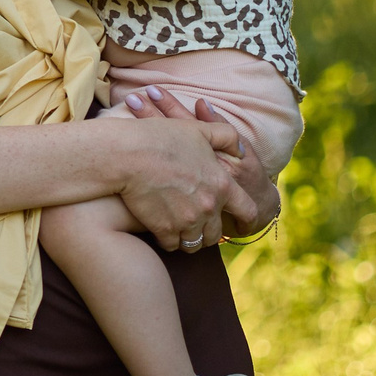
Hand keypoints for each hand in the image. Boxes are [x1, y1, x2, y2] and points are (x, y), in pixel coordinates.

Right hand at [123, 87, 280, 240]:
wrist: (127, 154)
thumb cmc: (162, 138)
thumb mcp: (200, 130)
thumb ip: (228, 138)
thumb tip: (241, 152)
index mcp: (222, 185)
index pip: (248, 212)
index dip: (248, 221)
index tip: (242, 227)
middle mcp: (208, 207)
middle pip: (217, 234)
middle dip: (209, 231)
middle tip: (198, 225)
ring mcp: (187, 221)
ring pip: (195, 243)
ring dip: (189, 238)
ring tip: (179, 229)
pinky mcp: (164, 229)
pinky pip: (172, 245)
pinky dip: (168, 239)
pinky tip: (161, 228)